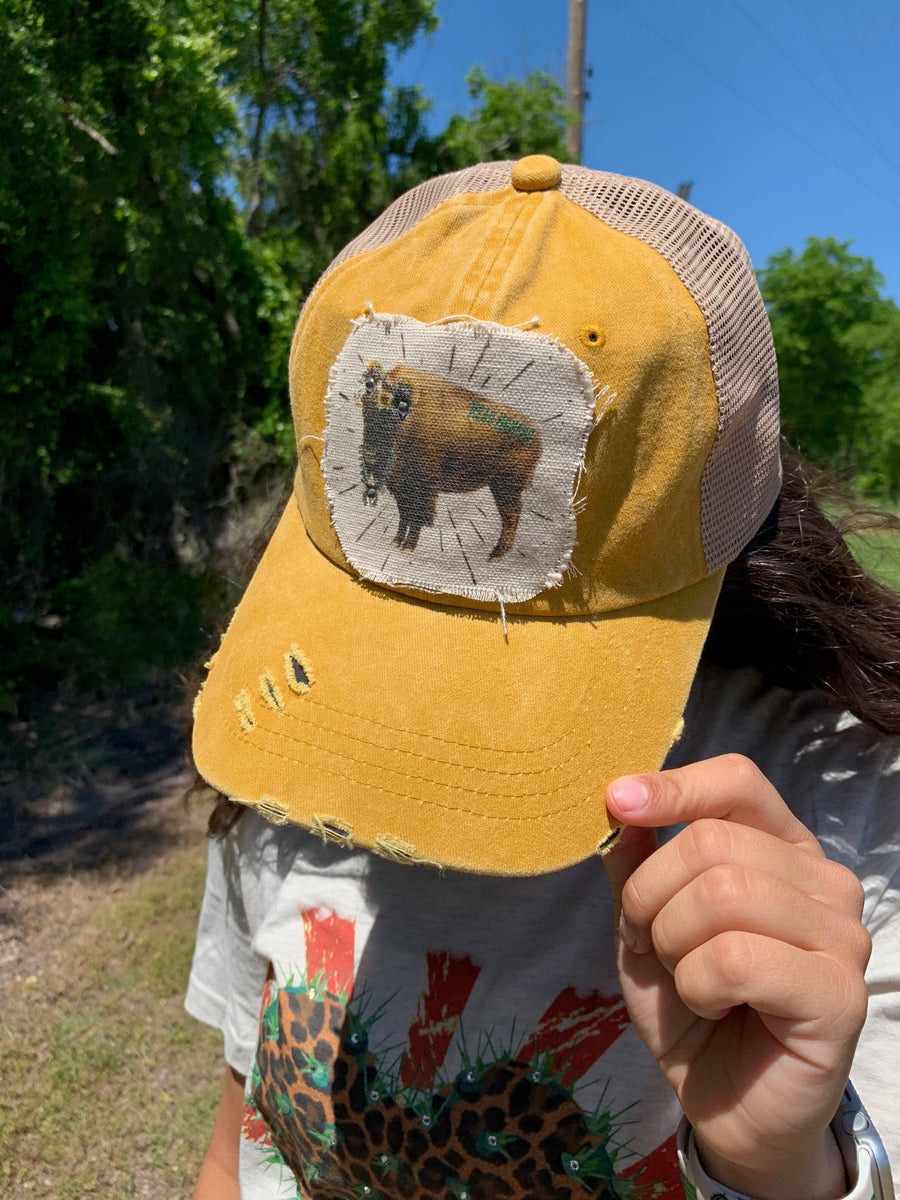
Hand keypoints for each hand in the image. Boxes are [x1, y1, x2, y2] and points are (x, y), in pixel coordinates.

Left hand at [603, 754, 870, 1199]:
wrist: (724, 1105)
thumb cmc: (692, 1006)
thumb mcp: (646, 923)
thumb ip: (637, 861)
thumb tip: (620, 800)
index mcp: (782, 849)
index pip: (737, 781)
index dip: (673, 787)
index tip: (617, 802)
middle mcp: (824, 882)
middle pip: (712, 841)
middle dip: (651, 895)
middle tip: (650, 942)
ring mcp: (841, 936)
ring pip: (722, 894)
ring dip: (673, 942)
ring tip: (683, 977)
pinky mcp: (839, 994)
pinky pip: (736, 958)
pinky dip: (698, 984)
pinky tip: (711, 1005)